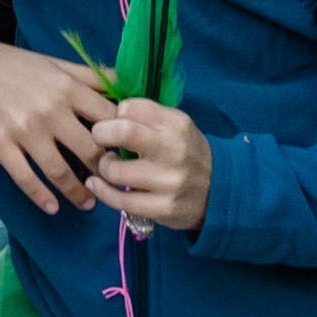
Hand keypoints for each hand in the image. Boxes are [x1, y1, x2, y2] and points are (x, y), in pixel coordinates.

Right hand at [0, 30, 118, 212]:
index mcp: (68, 88)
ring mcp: (24, 130)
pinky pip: (25, 178)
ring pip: (60, 171)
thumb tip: (130, 83)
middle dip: (106, 172)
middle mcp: (50, 110)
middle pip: (90, 151)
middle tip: (114, 186)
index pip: (109, 121)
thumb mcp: (57, 64)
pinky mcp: (0, 145)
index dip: (125, 140)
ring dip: (78, 192)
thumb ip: (93, 77)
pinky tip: (52, 208)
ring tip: (88, 203)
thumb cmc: (16, 65)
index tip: (131, 155)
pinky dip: (41, 197)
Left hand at [82, 98, 213, 232]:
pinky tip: (97, 184)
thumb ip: (146, 116)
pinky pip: (120, 200)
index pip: (131, 108)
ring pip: (115, 171)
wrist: (220, 191)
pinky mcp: (163, 208)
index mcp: (177, 125)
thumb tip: (109, 111)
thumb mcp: (176, 126)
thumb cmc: (186, 152)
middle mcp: (175, 150)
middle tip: (100, 139)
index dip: (113, 114)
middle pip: (123, 132)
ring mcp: (169, 182)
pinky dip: (101, 191)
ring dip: (104, 167)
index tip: (113, 123)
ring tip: (109, 166)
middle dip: (100, 133)